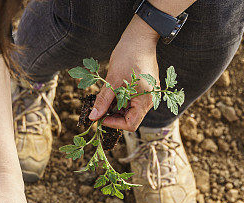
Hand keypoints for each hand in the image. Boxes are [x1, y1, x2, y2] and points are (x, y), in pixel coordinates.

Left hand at [89, 16, 158, 131]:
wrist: (140, 37)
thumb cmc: (128, 55)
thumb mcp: (113, 80)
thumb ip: (104, 101)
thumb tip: (93, 117)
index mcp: (145, 101)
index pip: (130, 124)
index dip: (114, 123)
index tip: (100, 117)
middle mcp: (150, 100)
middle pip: (131, 117)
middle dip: (114, 115)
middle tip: (99, 108)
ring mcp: (149, 94)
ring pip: (130, 109)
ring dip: (116, 107)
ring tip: (105, 98)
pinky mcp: (146, 88)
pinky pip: (133, 100)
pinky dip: (121, 99)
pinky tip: (112, 92)